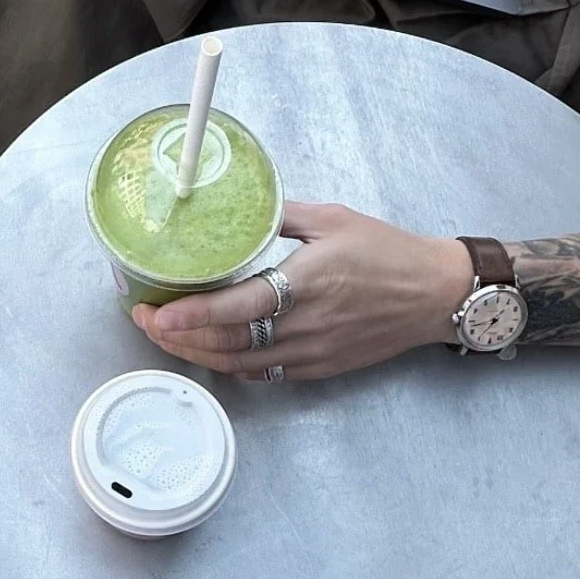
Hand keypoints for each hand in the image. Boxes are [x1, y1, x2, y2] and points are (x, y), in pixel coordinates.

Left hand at [133, 202, 474, 381]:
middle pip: (226, 343)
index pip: (238, 307)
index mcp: (308, 282)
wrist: (435, 295)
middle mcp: (306, 325)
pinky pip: (262, 373)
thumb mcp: (334, 218)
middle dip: (177, 337)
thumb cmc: (388, 252)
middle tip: (144, 320)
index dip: (191, 315)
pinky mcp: (318, 369)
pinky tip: (210, 350)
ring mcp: (311, 353)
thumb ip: (280, 213)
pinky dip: (229, 364)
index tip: (155, 312)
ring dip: (196, 354)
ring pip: (238, 364)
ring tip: (167, 336)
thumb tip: (239, 205)